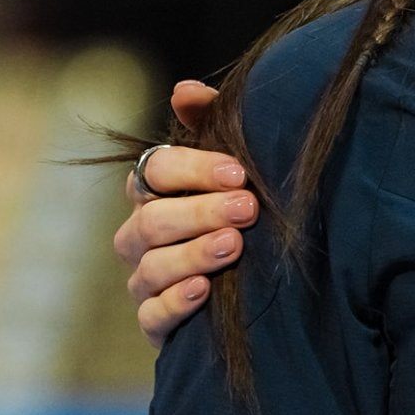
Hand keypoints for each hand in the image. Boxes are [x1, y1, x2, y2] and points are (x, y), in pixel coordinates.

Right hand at [120, 78, 258, 347]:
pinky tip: (202, 291)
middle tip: (247, 208)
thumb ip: (210, 125)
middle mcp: (142, 236)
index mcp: (156, 193)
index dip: (192, 170)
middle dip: (200, 211)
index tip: (239, 173)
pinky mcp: (157, 324)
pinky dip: (174, 303)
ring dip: (192, 254)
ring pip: (151, 267)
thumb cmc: (246, 215)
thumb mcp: (237, 170)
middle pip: (151, 220)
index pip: (154, 172)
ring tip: (232, 245)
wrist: (272, 292)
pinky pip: (152, 316)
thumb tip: (186, 90)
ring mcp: (146, 281)